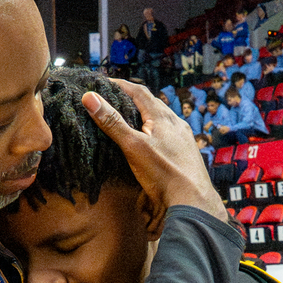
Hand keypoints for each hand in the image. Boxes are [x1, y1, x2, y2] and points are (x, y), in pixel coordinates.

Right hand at [85, 78, 227, 221]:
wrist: (192, 200)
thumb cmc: (164, 172)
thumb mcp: (133, 146)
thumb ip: (112, 122)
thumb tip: (90, 98)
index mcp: (163, 116)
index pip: (139, 92)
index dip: (121, 85)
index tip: (104, 82)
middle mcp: (176, 123)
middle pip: (153, 104)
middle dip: (134, 99)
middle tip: (117, 99)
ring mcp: (184, 138)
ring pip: (163, 120)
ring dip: (147, 116)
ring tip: (133, 120)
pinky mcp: (187, 154)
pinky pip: (170, 135)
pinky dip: (156, 132)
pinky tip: (152, 142)